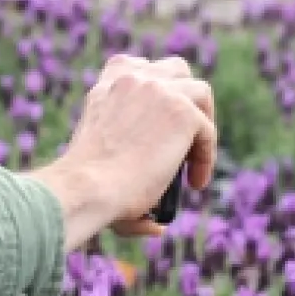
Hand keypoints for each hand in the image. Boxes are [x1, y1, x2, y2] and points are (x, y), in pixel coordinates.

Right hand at [33, 55, 216, 248]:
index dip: (155, 90)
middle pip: (175, 71)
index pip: (138, 68)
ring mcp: (159, 91)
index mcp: (108, 85)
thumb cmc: (86, 188)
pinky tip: (195, 182)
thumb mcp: (101, 164)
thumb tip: (156, 227)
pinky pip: (207, 131)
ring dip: (201, 122)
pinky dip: (205, 157)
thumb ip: (124, 177)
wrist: (88, 187)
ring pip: (199, 93)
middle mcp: (133, 80)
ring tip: (194, 157)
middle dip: (184, 97)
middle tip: (184, 135)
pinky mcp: (182, 112)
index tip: (158, 119)